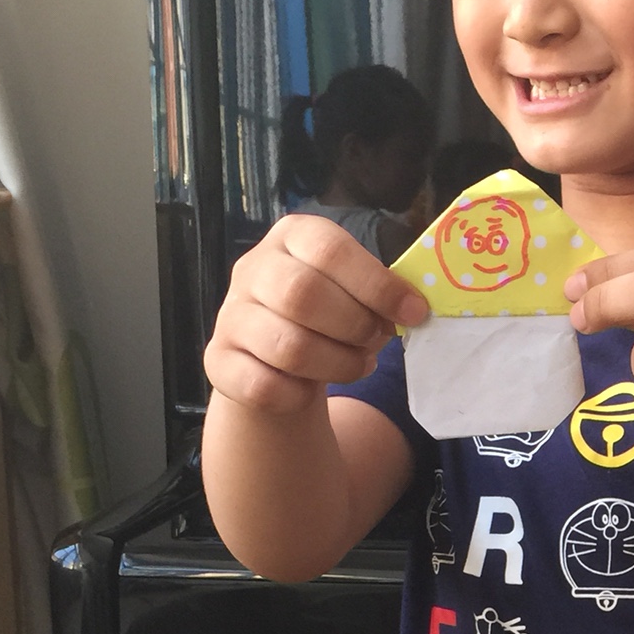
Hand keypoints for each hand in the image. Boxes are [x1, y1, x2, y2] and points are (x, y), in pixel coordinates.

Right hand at [203, 215, 428, 413]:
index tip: (414, 313)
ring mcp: (231, 315)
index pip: (331, 250)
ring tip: (357, 365)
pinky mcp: (219, 361)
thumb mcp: (353, 293)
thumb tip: (414, 310)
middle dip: (355, 326)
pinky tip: (310, 389)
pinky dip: (299, 396)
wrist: (270, 357)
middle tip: (374, 341)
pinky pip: (264, 386)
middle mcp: (253, 269)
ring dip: (338, 365)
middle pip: (303, 294)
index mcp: (292, 237)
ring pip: (288, 347)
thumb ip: (379, 294)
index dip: (377, 284)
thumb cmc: (326, 317)